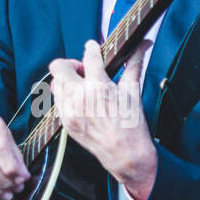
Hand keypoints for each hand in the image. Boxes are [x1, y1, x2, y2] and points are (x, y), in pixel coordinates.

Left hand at [48, 40, 157, 199]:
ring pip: (55, 83)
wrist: (126, 155)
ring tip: (83, 86)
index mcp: (99, 88)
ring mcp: (70, 111)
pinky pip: (58, 101)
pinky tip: (82, 101)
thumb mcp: (133, 92)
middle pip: (59, 67)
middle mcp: (80, 98)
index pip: (89, 56)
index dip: (91, 48)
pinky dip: (67, 96)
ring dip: (67, 80)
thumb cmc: (132, 125)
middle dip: (71, 64)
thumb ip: (134, 64)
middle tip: (85, 70)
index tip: (93, 47)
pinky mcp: (66, 122)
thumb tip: (144, 43)